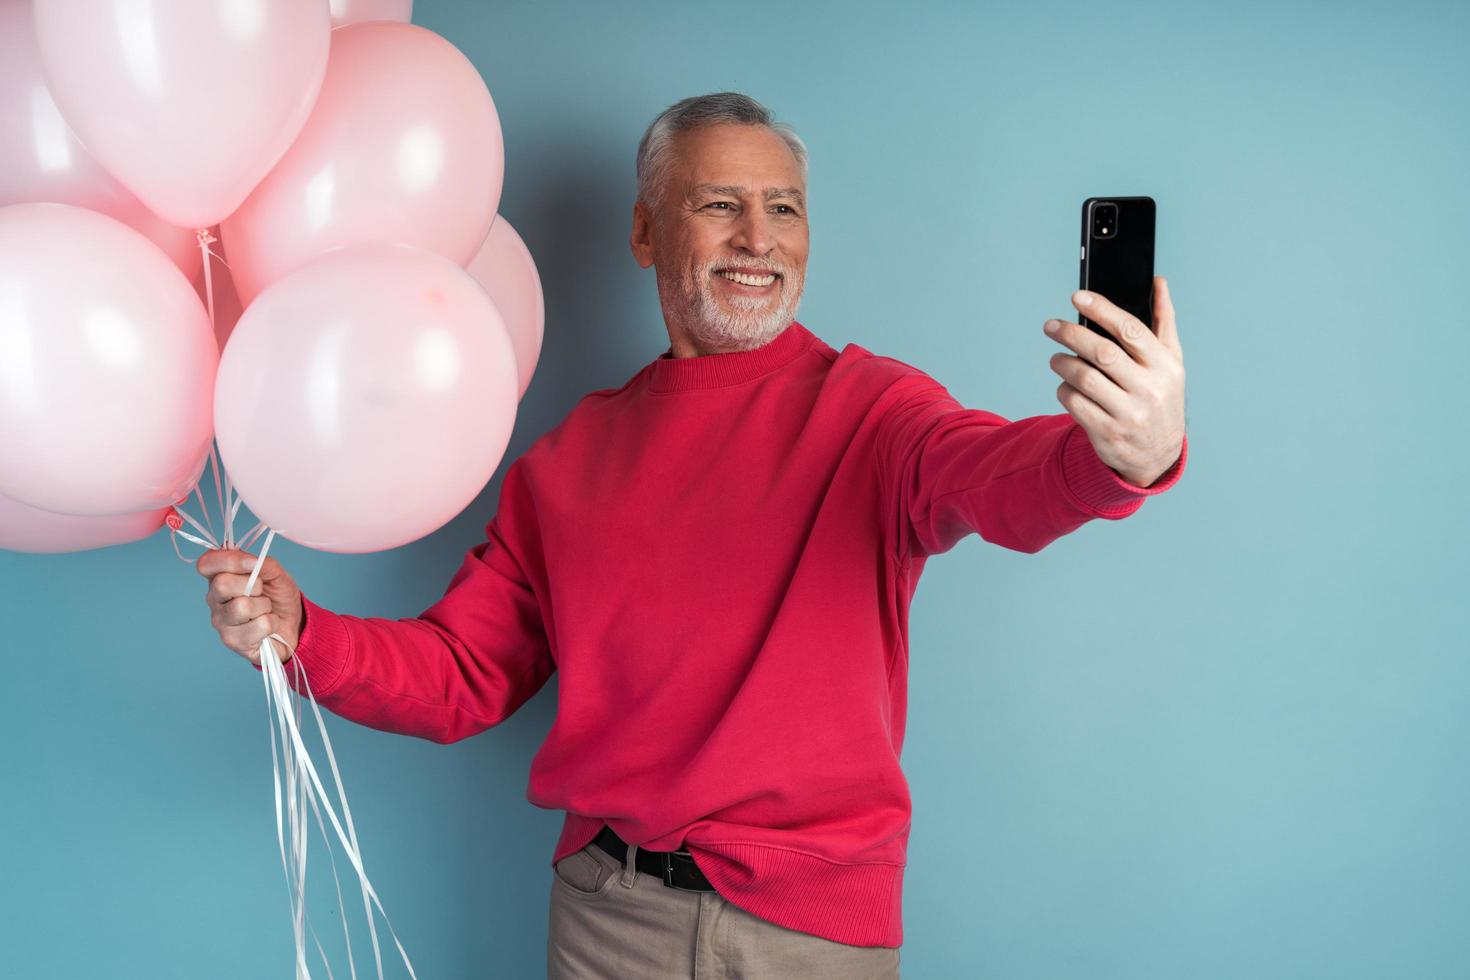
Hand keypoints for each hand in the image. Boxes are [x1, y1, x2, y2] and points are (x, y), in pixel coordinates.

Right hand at [196, 548, 302, 665]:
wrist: (292, 625)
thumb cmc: (278, 598)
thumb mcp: (276, 574)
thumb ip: (262, 563)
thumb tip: (251, 562)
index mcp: (219, 577)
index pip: (206, 564)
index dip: (229, 560)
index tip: (253, 563)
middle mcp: (214, 599)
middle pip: (221, 584)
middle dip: (252, 585)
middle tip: (262, 592)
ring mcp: (220, 621)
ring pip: (242, 607)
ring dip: (264, 606)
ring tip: (266, 610)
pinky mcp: (232, 641)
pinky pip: (259, 625)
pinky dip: (272, 623)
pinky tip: (268, 626)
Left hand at [1043, 276, 1185, 486]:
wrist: (1158, 456)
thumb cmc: (1161, 397)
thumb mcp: (1171, 362)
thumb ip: (1164, 321)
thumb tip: (1158, 283)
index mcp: (1165, 366)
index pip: (1130, 330)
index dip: (1102, 309)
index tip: (1077, 296)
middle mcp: (1149, 389)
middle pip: (1102, 352)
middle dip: (1071, 334)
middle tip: (1051, 326)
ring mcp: (1128, 414)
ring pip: (1084, 378)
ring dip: (1062, 364)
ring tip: (1057, 358)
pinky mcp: (1107, 434)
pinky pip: (1074, 404)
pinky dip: (1064, 390)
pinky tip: (1065, 386)